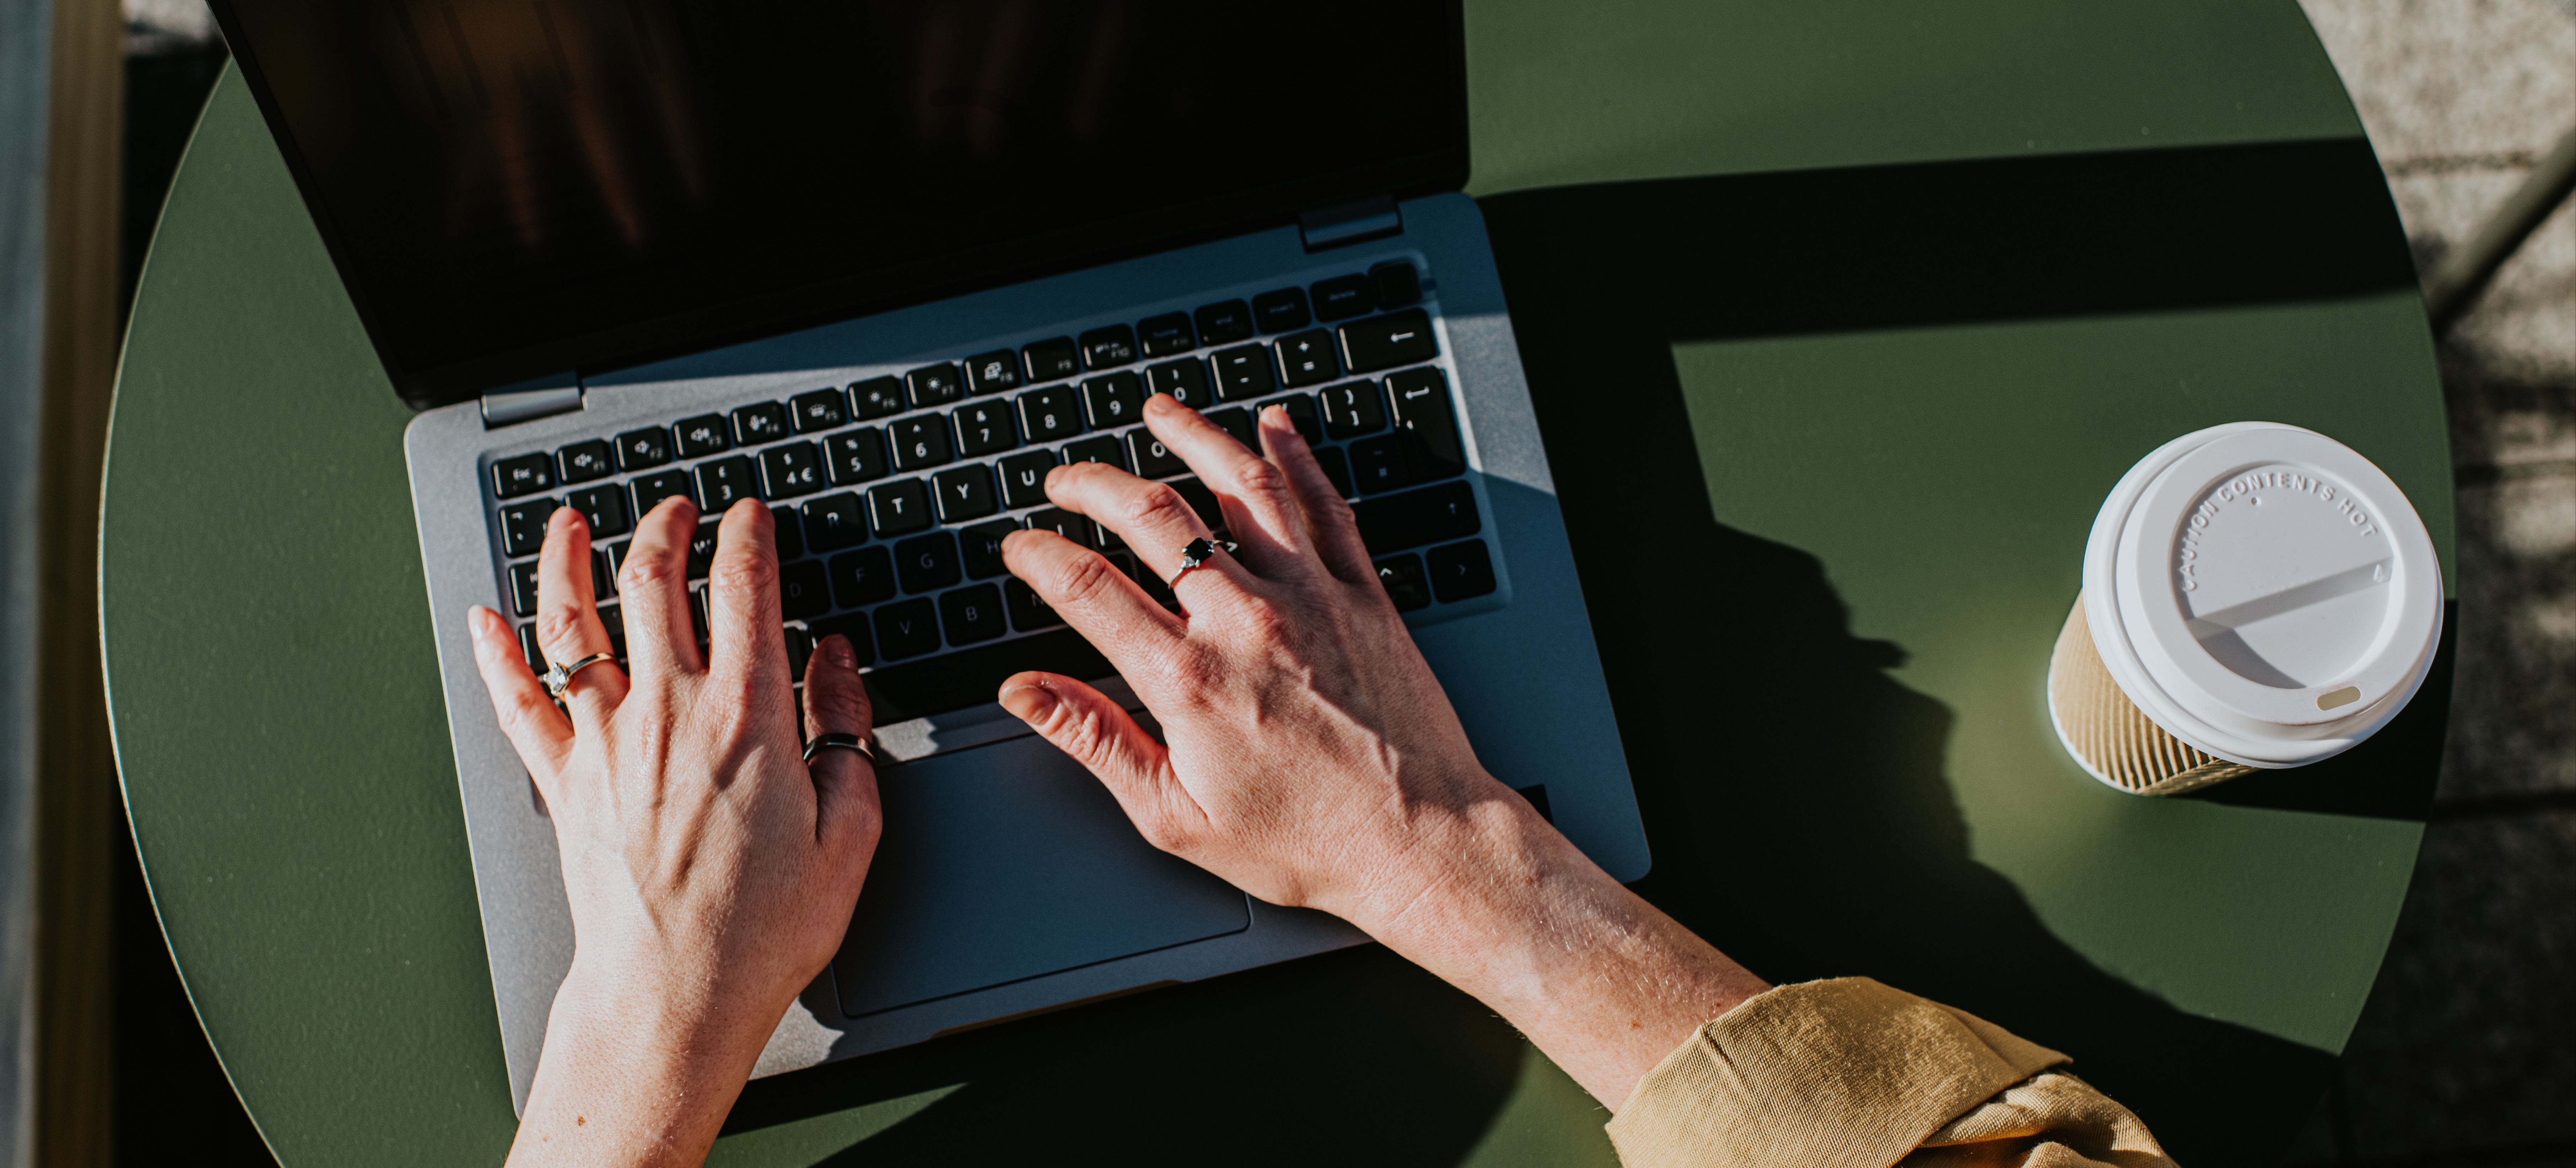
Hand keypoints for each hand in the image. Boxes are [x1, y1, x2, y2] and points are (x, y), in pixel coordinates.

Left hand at [468, 498, 879, 1166]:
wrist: (675, 993)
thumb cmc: (764, 927)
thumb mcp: (851, 830)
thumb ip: (847, 731)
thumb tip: (836, 661)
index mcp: (747, 717)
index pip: (744, 587)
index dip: (746, 535)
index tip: (748, 514)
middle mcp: (669, 712)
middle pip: (653, 584)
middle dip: (663, 528)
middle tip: (674, 507)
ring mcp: (607, 744)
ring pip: (573, 625)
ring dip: (567, 562)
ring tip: (570, 524)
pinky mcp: (566, 783)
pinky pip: (518, 704)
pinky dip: (494, 655)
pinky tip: (483, 619)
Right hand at [998, 393, 1768, 1105]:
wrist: (1421, 841)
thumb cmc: (1307, 842)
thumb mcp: (1177, 816)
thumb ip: (1096, 741)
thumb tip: (1026, 694)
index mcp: (1189, 680)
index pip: (1088, 589)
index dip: (1039, 556)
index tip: (1020, 546)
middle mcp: (1246, 622)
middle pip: (1154, 518)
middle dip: (1095, 486)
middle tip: (1067, 481)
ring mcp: (1311, 599)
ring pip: (1241, 486)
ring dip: (1193, 437)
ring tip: (1159, 414)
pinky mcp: (1363, 596)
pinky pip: (1325, 505)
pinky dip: (1296, 458)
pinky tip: (1274, 428)